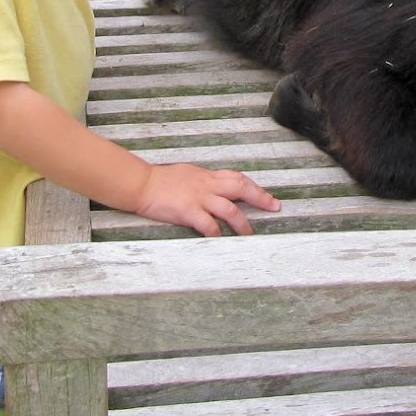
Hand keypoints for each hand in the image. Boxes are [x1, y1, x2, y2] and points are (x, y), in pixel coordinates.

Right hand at [133, 163, 280, 236]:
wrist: (142, 184)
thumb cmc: (161, 180)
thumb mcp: (188, 175)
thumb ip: (204, 182)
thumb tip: (215, 189)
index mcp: (207, 176)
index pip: (237, 178)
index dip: (254, 187)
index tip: (267, 195)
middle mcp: (207, 185)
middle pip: (241, 188)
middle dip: (260, 198)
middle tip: (274, 207)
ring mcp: (199, 198)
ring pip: (229, 209)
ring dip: (242, 223)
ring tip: (249, 234)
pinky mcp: (188, 211)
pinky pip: (208, 224)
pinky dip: (217, 234)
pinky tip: (221, 241)